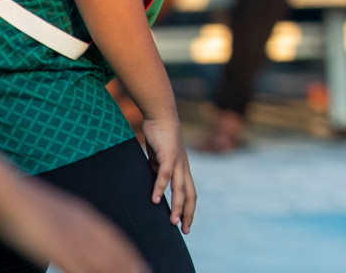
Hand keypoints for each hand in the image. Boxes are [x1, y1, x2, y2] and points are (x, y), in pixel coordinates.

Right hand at [0, 178, 149, 272]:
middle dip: (129, 265)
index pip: (113, 238)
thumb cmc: (27, 205)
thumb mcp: (56, 213)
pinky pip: (77, 265)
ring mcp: (70, 236)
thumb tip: (74, 237)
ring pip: (99, 260)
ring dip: (115, 270)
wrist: (10, 192)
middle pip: (112, 250)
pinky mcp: (55, 246)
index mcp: (83, 217)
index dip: (127, 253)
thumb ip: (69, 224)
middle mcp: (82, 226)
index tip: (140, 264)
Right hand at [141, 116, 195, 233]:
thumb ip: (159, 171)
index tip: (186, 225)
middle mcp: (184, 167)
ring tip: (173, 222)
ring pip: (180, 188)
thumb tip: (156, 185)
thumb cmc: (160, 136)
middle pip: (190, 194)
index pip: (190, 193)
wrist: (161, 114)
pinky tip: (155, 200)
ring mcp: (178, 161)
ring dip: (177, 206)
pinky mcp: (168, 155)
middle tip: (184, 230)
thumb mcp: (159, 159)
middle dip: (188, 213)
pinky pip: (164, 175)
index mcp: (183, 169)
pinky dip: (160, 188)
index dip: (189, 209)